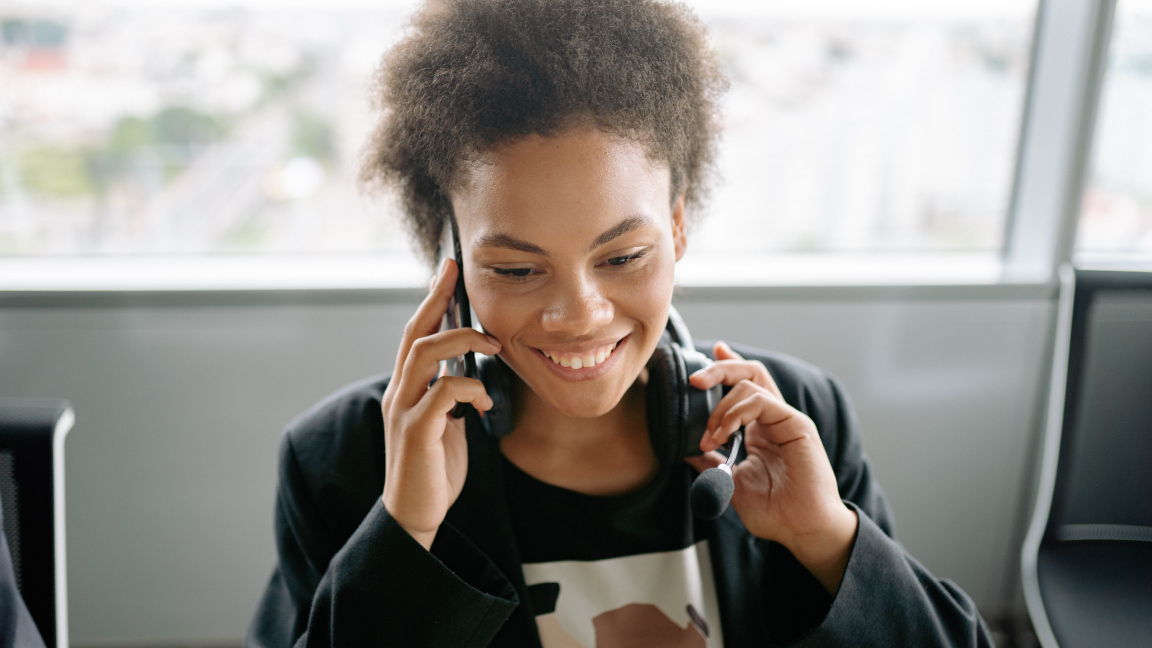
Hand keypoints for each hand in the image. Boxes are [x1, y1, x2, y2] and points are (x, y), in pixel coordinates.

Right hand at [381, 258, 500, 550]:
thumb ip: (450, 392)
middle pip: (414, 334)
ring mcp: (404, 411)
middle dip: (437, 300)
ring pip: (423, 355)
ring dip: (460, 341)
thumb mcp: (445, 421)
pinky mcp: (415, 432)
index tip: (449, 270)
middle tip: (458, 274)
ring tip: (491, 344)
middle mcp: (399, 392)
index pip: (416, 333)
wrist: (415, 514)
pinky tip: (484, 400)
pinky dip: (468, 388)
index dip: (431, 300)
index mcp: (407, 387)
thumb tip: (471, 367)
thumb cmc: (434, 467)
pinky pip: (441, 394)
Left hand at [687, 342, 857, 594]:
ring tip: (710, 437)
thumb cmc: (776, 512)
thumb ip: (710, 464)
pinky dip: (735, 412)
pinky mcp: (796, 425)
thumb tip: (684, 450)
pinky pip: (761, 401)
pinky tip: (723, 434)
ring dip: (720, 406)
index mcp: (760, 428)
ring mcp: (786, 419)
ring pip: (751, 382)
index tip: (707, 358)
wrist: (803, 530)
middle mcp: (774, 418)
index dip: (726, 367)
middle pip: (748, 373)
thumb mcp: (731, 484)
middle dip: (718, 369)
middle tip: (693, 381)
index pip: (744, 386)